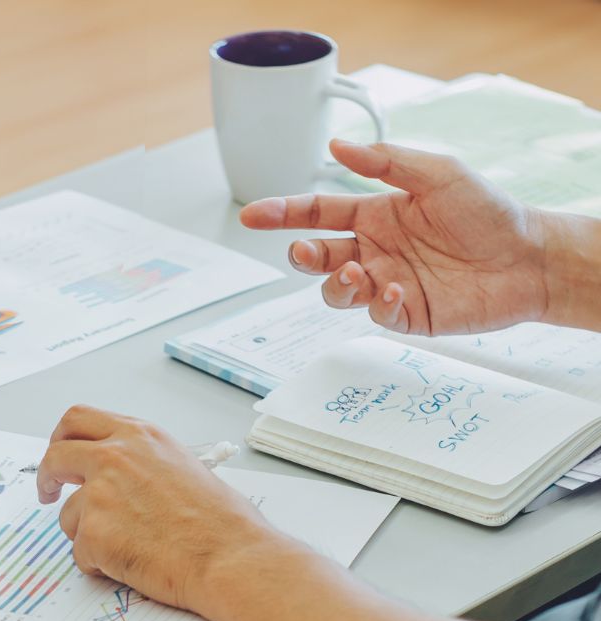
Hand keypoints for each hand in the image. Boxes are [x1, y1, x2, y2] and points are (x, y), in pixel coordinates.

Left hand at [38, 405, 265, 618]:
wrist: (228, 557)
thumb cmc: (222, 523)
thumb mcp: (184, 466)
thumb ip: (145, 464)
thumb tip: (127, 480)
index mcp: (139, 437)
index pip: (80, 420)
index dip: (62, 439)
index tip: (61, 456)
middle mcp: (114, 457)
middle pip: (56, 456)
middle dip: (47, 476)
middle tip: (48, 493)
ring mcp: (99, 494)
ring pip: (68, 516)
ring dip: (87, 534)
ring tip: (128, 548)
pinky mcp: (93, 533)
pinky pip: (81, 553)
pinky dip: (99, 565)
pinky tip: (133, 565)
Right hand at [240, 140, 549, 335]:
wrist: (526, 258)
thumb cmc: (488, 213)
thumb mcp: (438, 173)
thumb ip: (385, 162)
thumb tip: (338, 147)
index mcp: (376, 214)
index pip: (318, 213)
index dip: (282, 213)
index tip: (253, 215)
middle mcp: (375, 250)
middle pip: (318, 256)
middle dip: (303, 255)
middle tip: (304, 252)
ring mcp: (387, 284)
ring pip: (337, 291)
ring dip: (338, 284)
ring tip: (358, 273)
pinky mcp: (406, 315)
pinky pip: (376, 314)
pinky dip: (380, 304)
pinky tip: (401, 289)